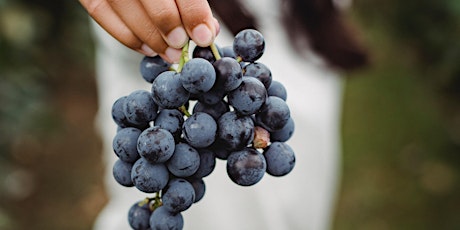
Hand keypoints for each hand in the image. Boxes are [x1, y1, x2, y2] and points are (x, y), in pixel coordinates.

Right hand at [80, 0, 219, 62]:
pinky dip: (127, 37)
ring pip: (122, 5)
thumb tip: (206, 31)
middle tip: (180, 46)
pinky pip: (100, 13)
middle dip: (167, 25)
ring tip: (169, 53)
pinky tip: (148, 49)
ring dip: (149, 37)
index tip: (203, 36)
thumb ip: (193, 2)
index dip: (193, 12)